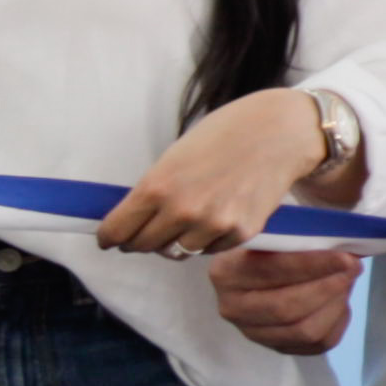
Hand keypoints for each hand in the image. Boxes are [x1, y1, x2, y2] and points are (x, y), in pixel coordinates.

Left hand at [100, 91, 329, 266]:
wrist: (278, 132)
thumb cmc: (223, 135)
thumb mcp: (174, 156)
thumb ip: (153, 190)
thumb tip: (132, 219)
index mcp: (157, 186)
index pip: (117, 230)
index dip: (109, 236)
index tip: (107, 239)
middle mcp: (182, 210)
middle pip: (144, 246)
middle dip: (138, 240)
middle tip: (141, 234)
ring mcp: (213, 225)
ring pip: (177, 252)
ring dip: (173, 242)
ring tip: (183, 221)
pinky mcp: (240, 234)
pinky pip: (209, 249)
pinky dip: (206, 239)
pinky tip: (215, 216)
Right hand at [206, 244, 361, 358]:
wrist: (260, 268)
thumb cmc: (271, 242)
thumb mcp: (275, 228)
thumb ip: (299, 234)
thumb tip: (343, 244)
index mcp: (225, 272)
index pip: (271, 271)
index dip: (311, 265)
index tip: (345, 257)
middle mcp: (232, 308)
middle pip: (287, 308)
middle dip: (327, 287)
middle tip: (354, 268)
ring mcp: (253, 332)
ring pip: (305, 330)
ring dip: (335, 304)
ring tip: (347, 281)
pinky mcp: (277, 347)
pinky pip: (318, 344)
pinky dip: (337, 321)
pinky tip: (339, 301)